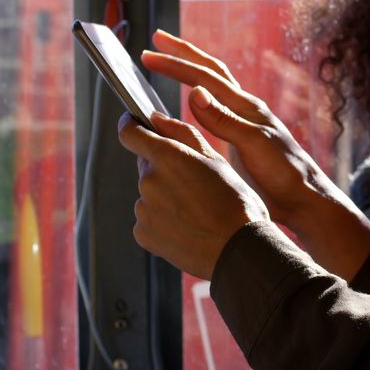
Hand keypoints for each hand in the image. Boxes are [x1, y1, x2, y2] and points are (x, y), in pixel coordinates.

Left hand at [117, 111, 268, 279]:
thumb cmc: (236, 203)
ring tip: (196, 212)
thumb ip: (182, 134)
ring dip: (166, 199)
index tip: (134, 125)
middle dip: (165, 171)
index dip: (130, 126)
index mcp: (167, 156)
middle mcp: (149, 181)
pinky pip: (148, 221)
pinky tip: (187, 228)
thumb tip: (156, 119)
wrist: (239, 250)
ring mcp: (143, 210)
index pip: (129, 133)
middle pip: (147, 168)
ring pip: (150, 196)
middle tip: (195, 186)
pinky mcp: (143, 234)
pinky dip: (163, 222)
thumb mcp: (217, 160)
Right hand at [140, 29, 342, 231]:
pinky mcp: (239, 143)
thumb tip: (194, 91)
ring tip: (167, 63)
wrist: (304, 200)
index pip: (206, 77)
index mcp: (246, 106)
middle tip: (156, 40)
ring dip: (189, 73)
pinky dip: (193, 102)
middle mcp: (243, 110)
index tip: (149, 55)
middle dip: (182, 54)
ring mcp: (241, 125)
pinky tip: (182, 108)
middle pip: (210, 72)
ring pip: (211, 89)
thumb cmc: (285, 174)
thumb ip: (224, 120)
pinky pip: (211, 114)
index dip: (176, 64)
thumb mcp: (254, 145)